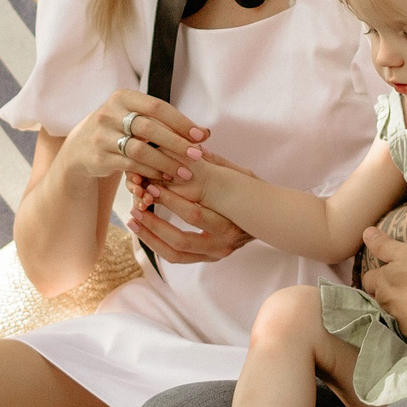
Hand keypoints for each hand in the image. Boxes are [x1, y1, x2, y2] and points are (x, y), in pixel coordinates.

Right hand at [70, 92, 206, 188]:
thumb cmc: (119, 130)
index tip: (202, 136)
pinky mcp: (99, 157)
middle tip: (198, 156)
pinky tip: (165, 177)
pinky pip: (130, 165)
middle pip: (150, 128)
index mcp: (122, 97)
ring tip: (185, 172)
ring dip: (166, 162)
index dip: (181, 122)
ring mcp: (102, 135)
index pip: (157, 107)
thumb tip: (205, 133)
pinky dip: (150, 172)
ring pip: (140, 149)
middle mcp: (109, 113)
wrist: (80, 147)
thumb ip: (165, 123)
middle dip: (177, 143)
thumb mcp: (135, 118)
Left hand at [131, 153, 254, 263]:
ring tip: (134, 219)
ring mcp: (216, 254)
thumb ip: (213, 165)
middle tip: (137, 205)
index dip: (171, 200)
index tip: (151, 185)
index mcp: (233, 223)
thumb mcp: (238, 174)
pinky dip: (156, 244)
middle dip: (156, 222)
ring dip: (151, 237)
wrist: (273, 218)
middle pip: (182, 239)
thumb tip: (188, 147)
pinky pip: (177, 257)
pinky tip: (142, 230)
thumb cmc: (253, 190)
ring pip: (176, 253)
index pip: (196, 214)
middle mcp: (224, 244)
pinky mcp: (207, 258)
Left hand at [358, 228, 406, 352]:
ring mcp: (394, 318)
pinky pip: (401, 322)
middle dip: (383, 291)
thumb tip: (366, 232)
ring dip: (395, 303)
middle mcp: (383, 301)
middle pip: (377, 295)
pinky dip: (406, 316)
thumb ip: (385, 244)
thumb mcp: (406, 254)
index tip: (385, 272)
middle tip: (398, 286)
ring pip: (389, 308)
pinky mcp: (405, 331)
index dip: (375, 274)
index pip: (368, 278)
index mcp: (380, 281)